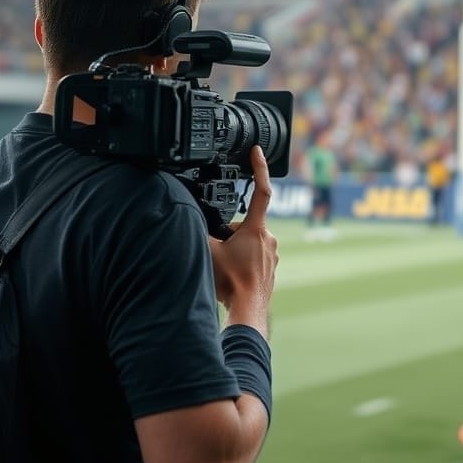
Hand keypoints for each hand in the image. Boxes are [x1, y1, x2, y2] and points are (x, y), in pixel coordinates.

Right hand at [209, 147, 278, 334]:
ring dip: (235, 247)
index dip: (259, 168)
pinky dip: (242, 260)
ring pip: (248, 240)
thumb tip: (191, 218)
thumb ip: (201, 231)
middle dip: (230, 231)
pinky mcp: (270, 267)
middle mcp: (269, 239)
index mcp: (256, 229)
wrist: (248, 310)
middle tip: (219, 250)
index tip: (257, 151)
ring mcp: (272, 254)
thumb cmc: (232, 283)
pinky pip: (253, 255)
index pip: (260, 191)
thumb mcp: (209, 251)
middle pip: (244, 223)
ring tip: (227, 267)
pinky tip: (233, 275)